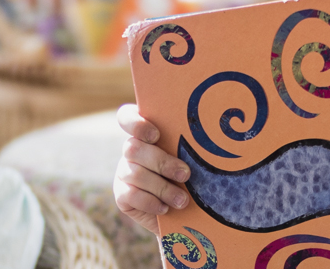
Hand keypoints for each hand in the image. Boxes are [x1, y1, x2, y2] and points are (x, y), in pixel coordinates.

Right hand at [113, 103, 190, 233]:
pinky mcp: (121, 194)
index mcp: (146, 134)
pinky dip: (151, 202)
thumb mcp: (193, 160)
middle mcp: (131, 150)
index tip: (156, 135)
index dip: (135, 123)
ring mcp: (123, 172)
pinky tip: (165, 208)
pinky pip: (130, 195)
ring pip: (134, 173)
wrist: (183, 212)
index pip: (126, 117)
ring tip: (182, 200)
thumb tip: (208, 138)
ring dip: (162, 188)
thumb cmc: (193, 178)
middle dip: (162, 162)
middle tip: (185, 175)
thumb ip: (191, 146)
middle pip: (133, 148)